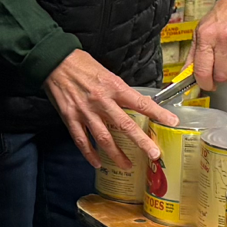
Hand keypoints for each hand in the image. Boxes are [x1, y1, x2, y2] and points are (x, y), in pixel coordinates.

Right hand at [45, 49, 173, 171]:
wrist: (55, 61)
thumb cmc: (82, 64)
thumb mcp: (107, 73)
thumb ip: (119, 90)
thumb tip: (134, 104)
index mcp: (114, 87)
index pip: (140, 103)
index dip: (158, 113)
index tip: (172, 121)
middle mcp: (101, 101)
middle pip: (125, 126)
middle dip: (141, 142)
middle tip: (154, 155)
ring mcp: (85, 112)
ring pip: (104, 139)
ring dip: (116, 155)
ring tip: (127, 166)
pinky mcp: (70, 118)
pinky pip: (82, 141)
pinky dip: (90, 154)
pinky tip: (98, 163)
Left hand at [192, 0, 226, 90]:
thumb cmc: (224, 12)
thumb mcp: (202, 29)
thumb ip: (193, 54)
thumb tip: (186, 74)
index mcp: (207, 35)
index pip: (203, 70)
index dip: (204, 83)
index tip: (206, 85)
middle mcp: (224, 38)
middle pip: (222, 76)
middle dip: (220, 76)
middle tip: (221, 68)